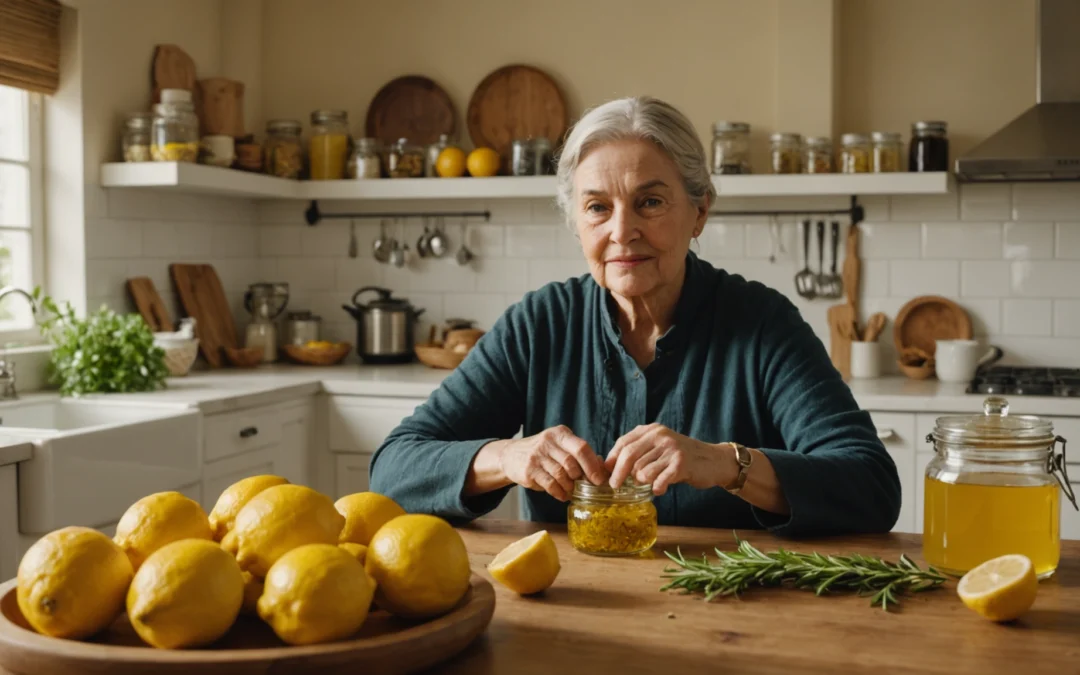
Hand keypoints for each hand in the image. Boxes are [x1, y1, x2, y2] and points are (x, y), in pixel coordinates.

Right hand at [498, 426, 608, 501]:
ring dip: (570, 486)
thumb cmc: (543, 453)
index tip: (599, 479)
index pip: (581, 447)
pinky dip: (559, 492)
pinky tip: (562, 495)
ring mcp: (537, 456)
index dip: (593, 465)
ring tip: (571, 491)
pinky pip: (550, 484)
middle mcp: (548, 442)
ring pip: (561, 475)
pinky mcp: (529, 470)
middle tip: (584, 486)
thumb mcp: (560, 446)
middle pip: (572, 462)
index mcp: (560, 434)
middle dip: (581, 477)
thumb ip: (580, 454)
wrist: (511, 455)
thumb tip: (603, 468)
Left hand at [605, 424, 731, 495]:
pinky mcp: (681, 464)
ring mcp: (671, 449)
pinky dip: (656, 488)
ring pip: (642, 472)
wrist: (713, 460)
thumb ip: (640, 451)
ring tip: (651, 482)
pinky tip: (660, 488)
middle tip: (615, 486)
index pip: (623, 443)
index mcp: (652, 430)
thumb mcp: (659, 447)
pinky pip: (658, 481)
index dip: (611, 460)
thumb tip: (611, 467)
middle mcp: (660, 436)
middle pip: (629, 456)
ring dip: (642, 482)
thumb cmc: (680, 457)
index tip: (606, 473)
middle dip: (618, 474)